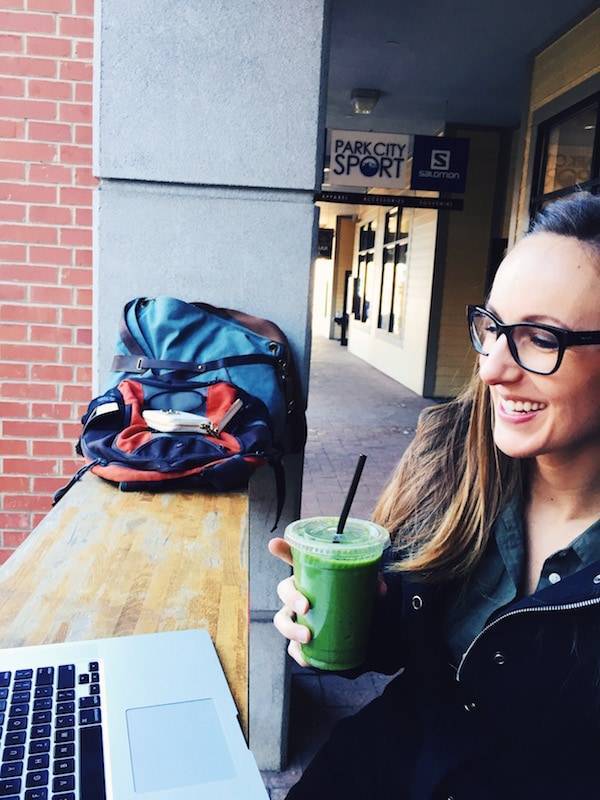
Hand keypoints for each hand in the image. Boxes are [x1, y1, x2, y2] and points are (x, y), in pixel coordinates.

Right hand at [267, 537, 387, 667]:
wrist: (364, 632)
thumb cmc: (357, 600)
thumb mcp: (365, 588)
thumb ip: (372, 583)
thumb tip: (379, 587)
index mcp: (311, 576)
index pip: (294, 558)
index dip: (282, 550)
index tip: (275, 545)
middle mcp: (300, 594)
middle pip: (284, 590)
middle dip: (290, 597)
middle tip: (306, 606)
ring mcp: (299, 617)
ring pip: (282, 620)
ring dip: (290, 628)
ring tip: (307, 636)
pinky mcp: (304, 640)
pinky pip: (292, 647)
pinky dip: (298, 653)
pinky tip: (306, 657)